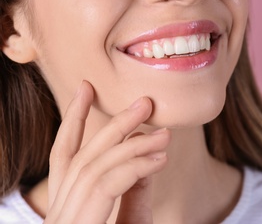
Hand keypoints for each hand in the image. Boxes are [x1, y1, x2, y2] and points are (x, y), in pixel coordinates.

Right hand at [44, 81, 169, 222]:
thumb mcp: (130, 221)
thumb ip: (132, 192)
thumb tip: (145, 157)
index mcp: (67, 208)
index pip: (63, 157)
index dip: (73, 120)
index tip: (86, 89)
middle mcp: (59, 212)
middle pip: (82, 156)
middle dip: (115, 125)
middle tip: (144, 103)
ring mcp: (64, 220)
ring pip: (96, 165)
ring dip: (134, 144)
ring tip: (165, 134)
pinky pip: (107, 182)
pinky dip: (136, 166)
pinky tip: (160, 158)